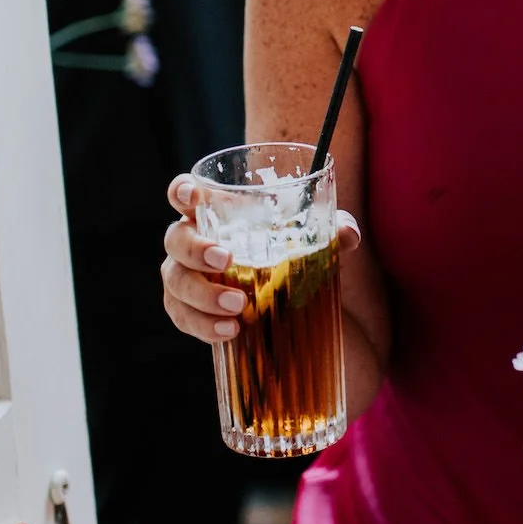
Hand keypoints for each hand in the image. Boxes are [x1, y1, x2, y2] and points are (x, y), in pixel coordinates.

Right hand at [161, 176, 361, 345]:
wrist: (297, 312)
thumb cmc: (295, 259)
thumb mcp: (319, 243)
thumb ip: (334, 231)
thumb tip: (348, 234)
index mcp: (216, 215)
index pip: (186, 195)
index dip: (181, 191)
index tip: (194, 196)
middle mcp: (195, 244)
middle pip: (175, 240)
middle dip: (194, 249)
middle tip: (226, 260)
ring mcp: (188, 279)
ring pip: (176, 283)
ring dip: (202, 295)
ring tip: (238, 306)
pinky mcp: (192, 313)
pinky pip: (184, 318)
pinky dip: (203, 326)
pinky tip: (229, 332)